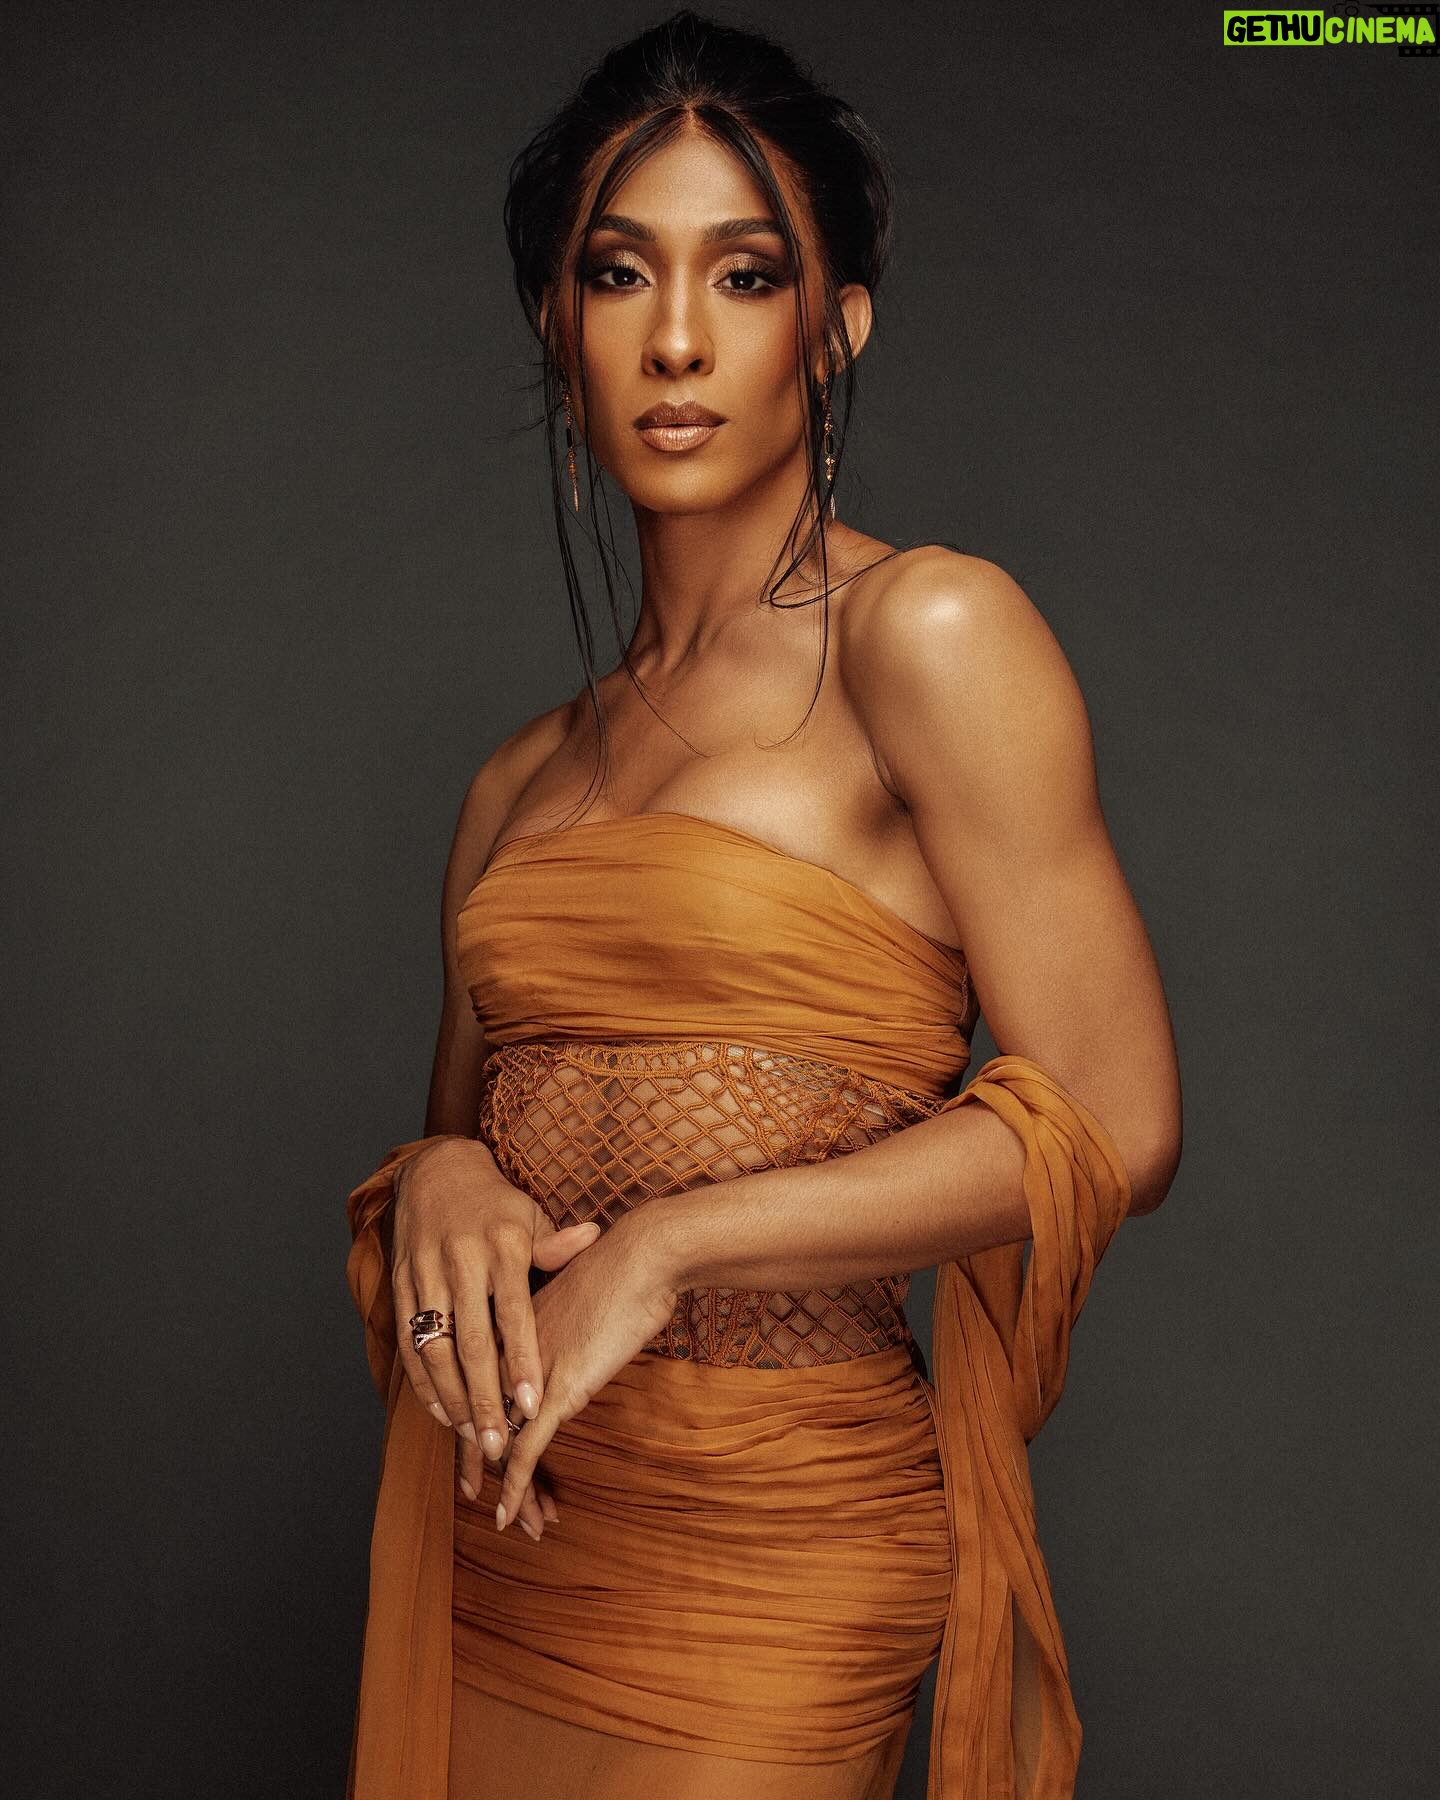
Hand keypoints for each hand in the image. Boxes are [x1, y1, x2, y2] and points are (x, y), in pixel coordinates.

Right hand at [391, 1139, 601, 1541]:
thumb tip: (591, 1236)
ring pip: (435, 1348)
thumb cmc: (496, 1203)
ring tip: (471, 1436)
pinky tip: (441, 1410)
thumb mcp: (530, 1214)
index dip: (521, 1360)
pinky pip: (408, 1341)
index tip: (532, 1404)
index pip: (513, 1313)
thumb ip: (556, 1242)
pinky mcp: (401, 1285)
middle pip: (471, 1341)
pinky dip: (423, 1381)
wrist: (435, 1170)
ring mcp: (426, 1274)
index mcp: (501, 1245)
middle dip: (484, 1396)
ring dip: (452, 1398)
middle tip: (498, 1443)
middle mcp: (461, 1261)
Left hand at [493, 1207, 679, 1532]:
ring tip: (506, 1520)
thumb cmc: (620, 1269)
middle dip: (474, 1461)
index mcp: (508, 1330)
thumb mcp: (577, 1297)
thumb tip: (571, 1332)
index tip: (469, 1452)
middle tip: (468, 1493)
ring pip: (499, 1443)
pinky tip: (505, 1514)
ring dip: (501, 1486)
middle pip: (479, 1419)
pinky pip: (525, 1449)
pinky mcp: (555, 1391)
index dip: (470, 1420)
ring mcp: (528, 1375)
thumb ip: (562, 1318)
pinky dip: (513, 1486)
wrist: (641, 1255)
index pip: (476, 1385)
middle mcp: (507, 1355)